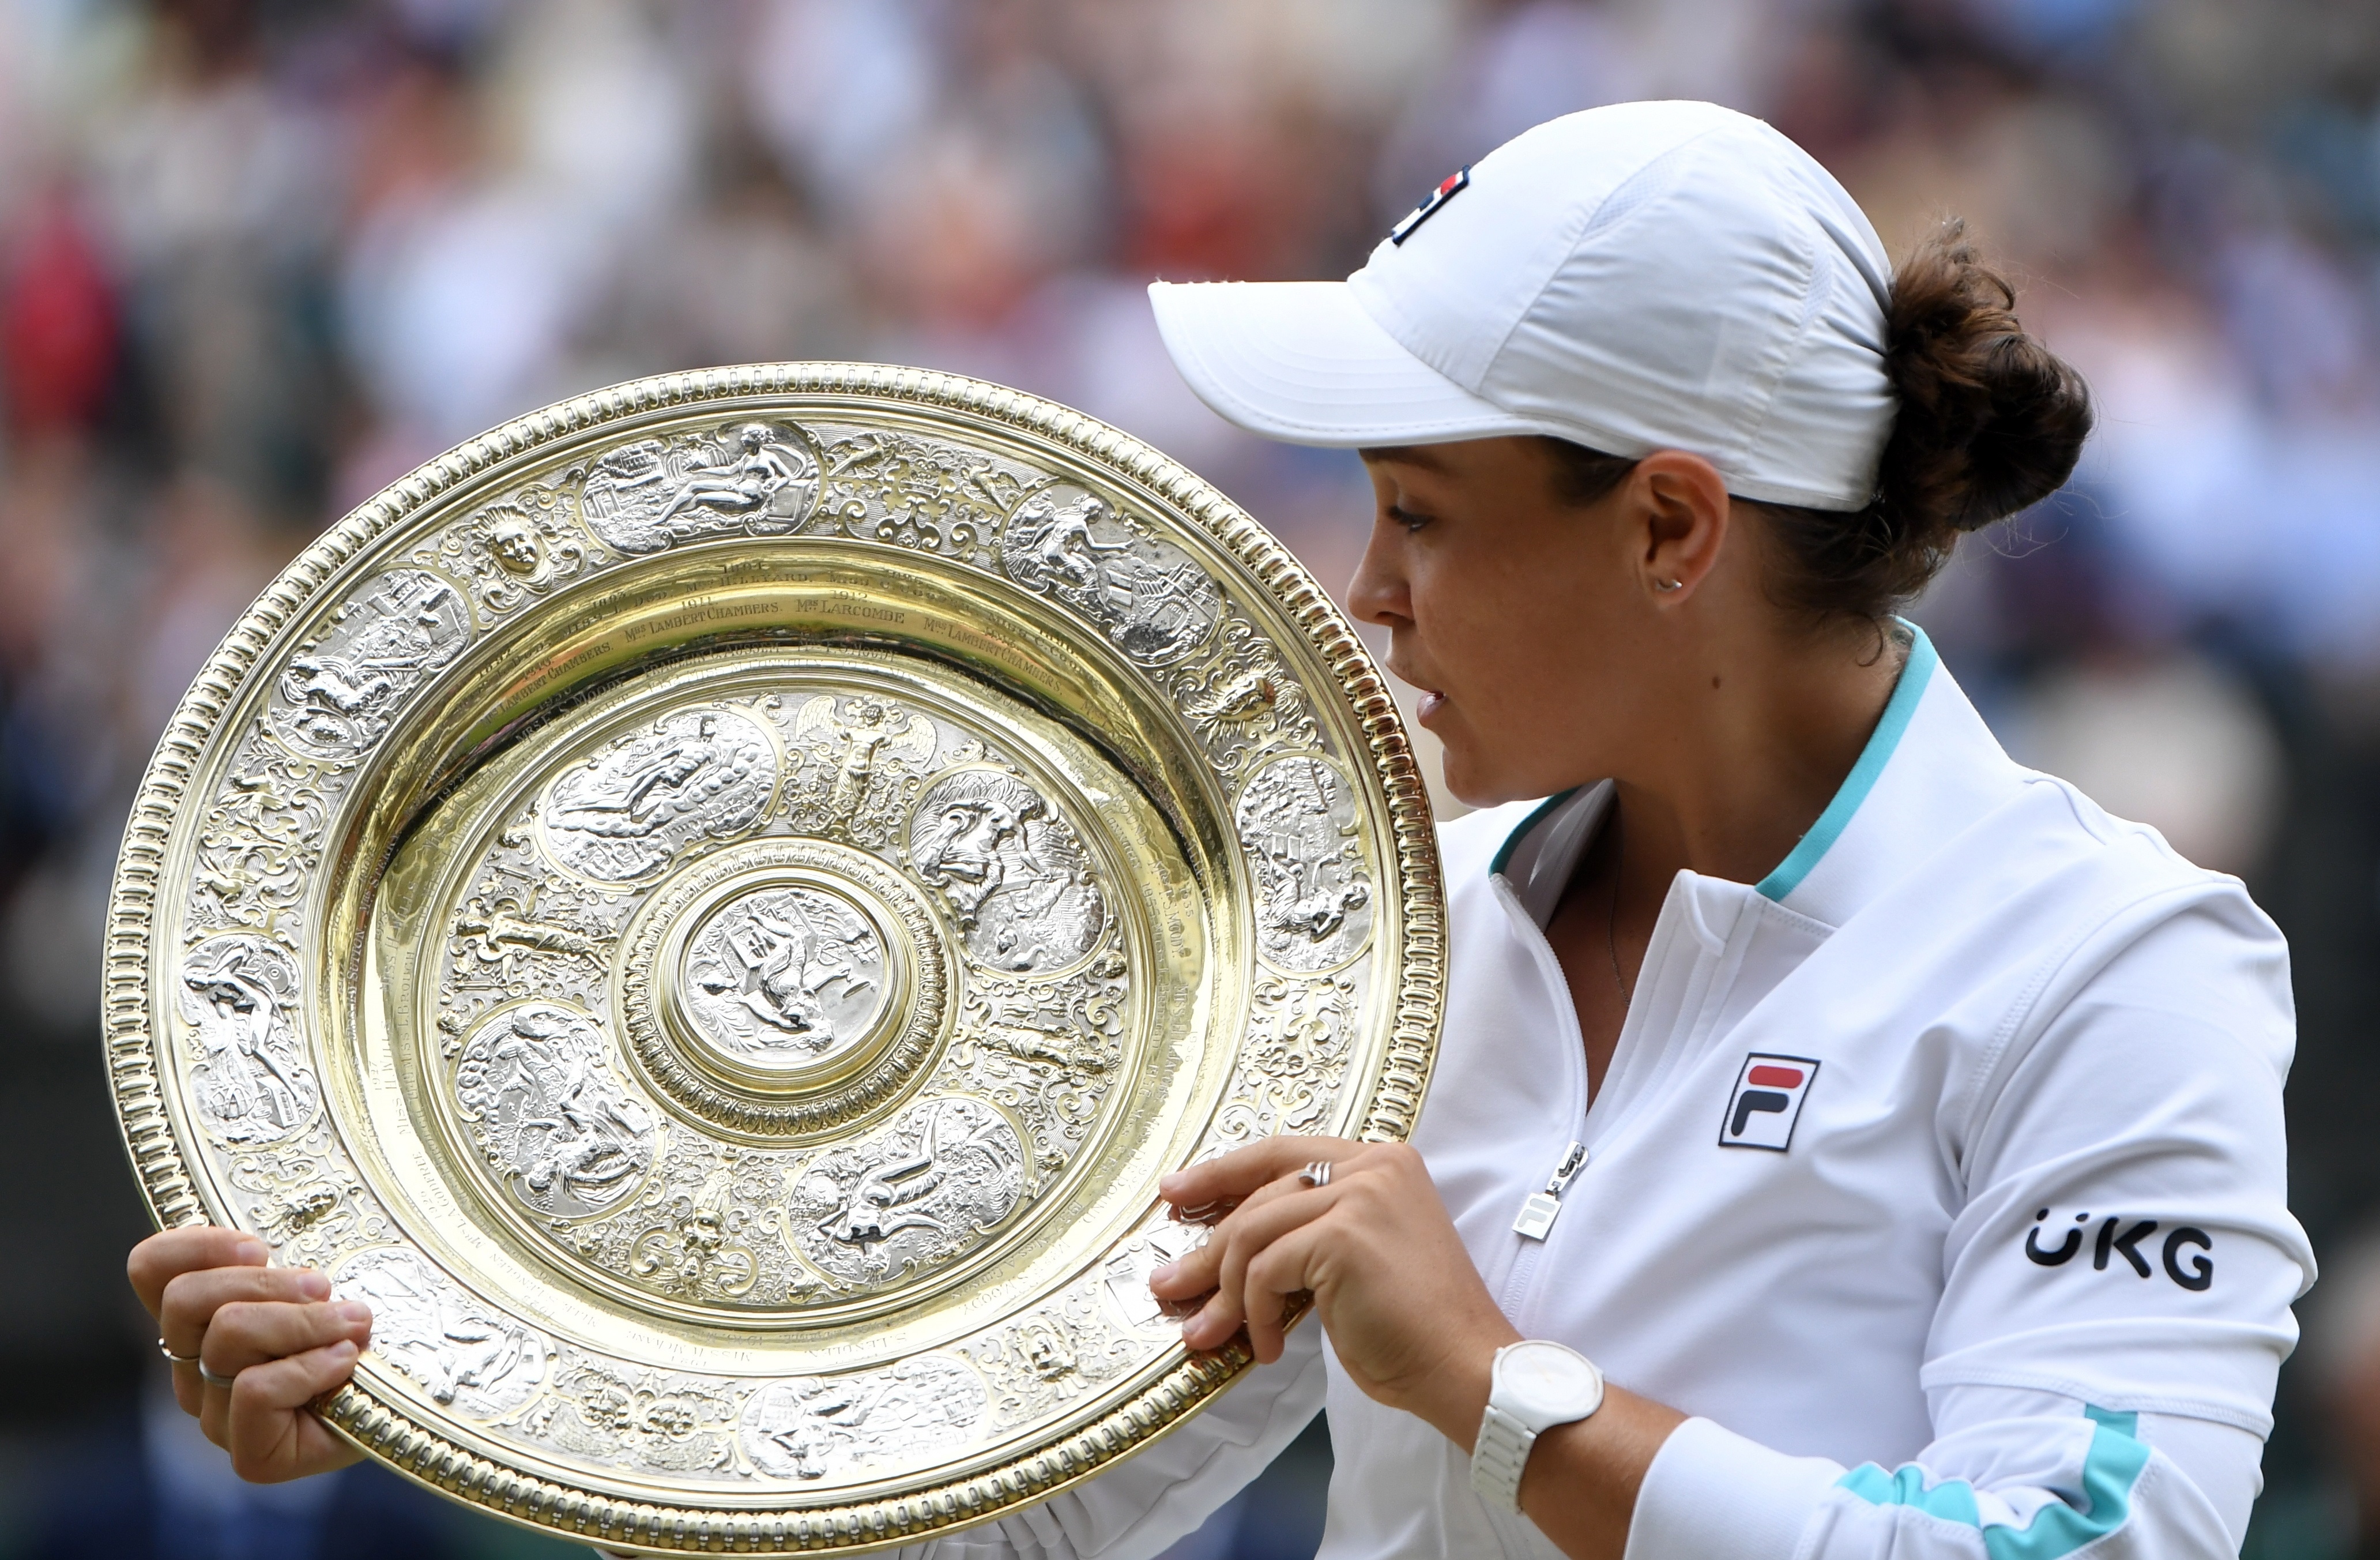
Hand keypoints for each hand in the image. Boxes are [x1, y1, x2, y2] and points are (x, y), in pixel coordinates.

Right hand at [127, 1226, 372, 1482]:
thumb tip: (274, 1249)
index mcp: (198, 1321)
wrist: (400, 1403)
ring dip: (304, 1321)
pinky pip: (255, 1389)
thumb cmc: (355, 1332)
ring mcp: (216, 1415)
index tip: (261, 1247)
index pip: (150, 1269)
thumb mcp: (318, 1284)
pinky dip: (310, 1366)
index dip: (196, 1245)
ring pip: (228, 1337)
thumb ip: (284, 1265)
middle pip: (185, 1299)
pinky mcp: (249, 1455)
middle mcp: (194, 1368)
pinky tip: (345, 1362)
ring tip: (352, 1323)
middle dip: (265, 1283)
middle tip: (321, 1287)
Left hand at [1149, 1136, 1517, 1442]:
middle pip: (1260, 1192)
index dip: (1224, 1173)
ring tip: (1211, 1332)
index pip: (1283, 1154)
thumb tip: (1219, 1254)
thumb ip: (1302, 1239)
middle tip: (1169, 1283)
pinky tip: (1268, 1347)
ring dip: (1224, 1292)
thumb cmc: (1413, 1329)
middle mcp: (1374, 1165)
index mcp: (1383, 1163)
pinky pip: (1264, 1271)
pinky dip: (1254, 1314)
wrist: (1463, 1366)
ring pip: (1253, 1234)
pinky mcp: (1344, 1233)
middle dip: (1208, 1246)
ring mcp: (1361, 1194)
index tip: (1178, 1192)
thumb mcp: (1353, 1264)